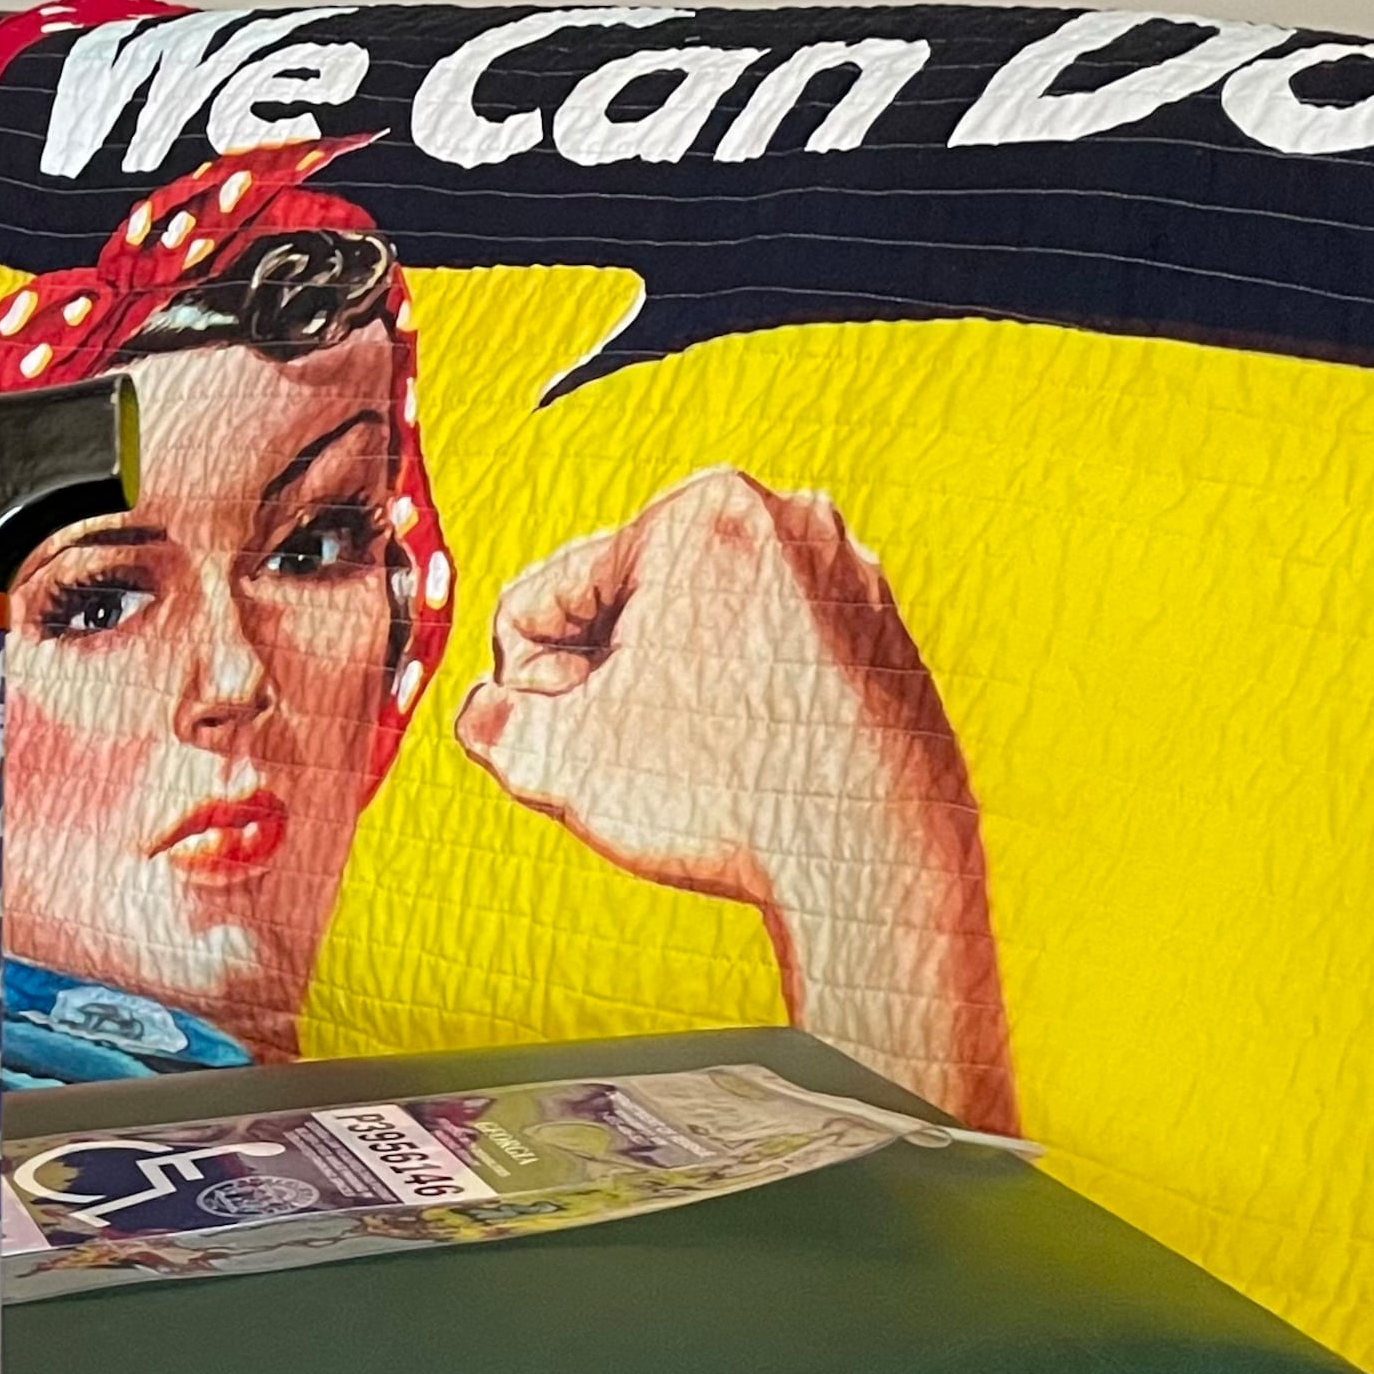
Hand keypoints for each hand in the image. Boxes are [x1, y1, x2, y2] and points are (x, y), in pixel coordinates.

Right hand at [457, 467, 963, 903]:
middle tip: (634, 754)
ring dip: (673, 693)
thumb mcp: (553, 760)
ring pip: (700, 634)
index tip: (570, 736)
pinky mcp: (884, 636)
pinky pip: (770, 659)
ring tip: (697, 764)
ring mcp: (847, 577)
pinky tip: (752, 767)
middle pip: (627, 606)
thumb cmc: (726, 794)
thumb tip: (493, 713)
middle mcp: (788, 520)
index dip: (532, 682)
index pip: (545, 595)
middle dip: (609, 678)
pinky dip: (745, 705)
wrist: (878, 861)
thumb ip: (489, 722)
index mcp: (700, 511)